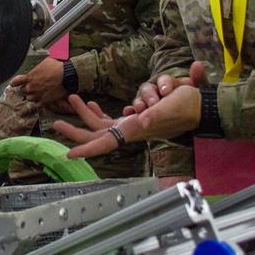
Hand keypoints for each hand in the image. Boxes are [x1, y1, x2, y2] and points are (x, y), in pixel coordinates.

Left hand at [10, 57, 66, 104]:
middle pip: (23, 91)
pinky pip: (37, 105)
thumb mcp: (46, 61)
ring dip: (33, 96)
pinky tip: (42, 100)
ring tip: (38, 93)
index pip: (16, 82)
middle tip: (33, 87)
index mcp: (30, 77)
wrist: (67, 75)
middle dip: (27, 89)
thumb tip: (43, 64)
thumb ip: (40, 66)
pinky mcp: (44, 101)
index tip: (14, 84)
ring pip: (30, 98)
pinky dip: (39, 103)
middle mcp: (31, 87)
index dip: (15, 83)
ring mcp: (37, 95)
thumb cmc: (58, 67)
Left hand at [53, 85, 201, 159]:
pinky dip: (98, 112)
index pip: (105, 144)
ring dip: (84, 113)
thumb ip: (154, 114)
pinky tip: (91, 104)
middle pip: (95, 135)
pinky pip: (109, 119)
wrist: (197, 107)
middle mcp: (128, 131)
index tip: (69, 155)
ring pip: (99, 124)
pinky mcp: (132, 120)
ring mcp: (129, 126)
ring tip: (71, 99)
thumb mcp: (169, 108)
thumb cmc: (184, 108)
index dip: (87, 149)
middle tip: (57, 125)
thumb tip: (140, 119)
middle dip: (76, 131)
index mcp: (133, 131)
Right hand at [124, 61, 208, 115]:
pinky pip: (134, 113)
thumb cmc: (197, 105)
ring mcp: (150, 105)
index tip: (167, 91)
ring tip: (139, 109)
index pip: (164, 80)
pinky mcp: (144, 117)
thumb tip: (197, 64)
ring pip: (140, 100)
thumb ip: (199, 79)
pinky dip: (129, 112)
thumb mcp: (200, 92)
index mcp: (170, 85)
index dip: (164, 84)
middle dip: (148, 95)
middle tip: (153, 103)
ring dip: (138, 103)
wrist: (195, 120)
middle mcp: (157, 93)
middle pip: (148, 89)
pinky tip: (127, 114)